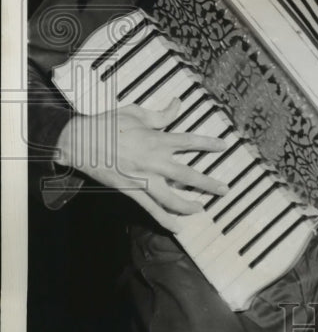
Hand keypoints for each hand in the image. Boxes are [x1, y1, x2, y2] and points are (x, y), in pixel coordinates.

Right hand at [56, 99, 228, 230]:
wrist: (79, 142)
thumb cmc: (107, 124)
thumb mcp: (136, 113)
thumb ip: (161, 114)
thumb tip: (178, 103)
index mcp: (156, 140)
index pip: (189, 142)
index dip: (208, 144)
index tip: (224, 147)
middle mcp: (153, 161)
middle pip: (186, 175)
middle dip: (208, 183)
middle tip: (224, 189)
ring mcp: (142, 179)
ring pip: (170, 197)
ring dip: (188, 205)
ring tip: (202, 209)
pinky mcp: (130, 191)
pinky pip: (150, 208)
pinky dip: (164, 219)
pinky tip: (176, 227)